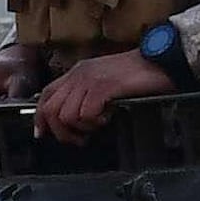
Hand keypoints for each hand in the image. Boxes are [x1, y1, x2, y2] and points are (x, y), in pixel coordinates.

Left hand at [34, 48, 177, 141]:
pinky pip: (86, 114)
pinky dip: (96, 122)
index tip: (43, 134)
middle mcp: (79, 74)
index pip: (46, 95)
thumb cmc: (136, 74)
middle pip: (51, 110)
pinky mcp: (103, 87)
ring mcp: (90, 80)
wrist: (158, 61)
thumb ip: (86, 93)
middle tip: (79, 139)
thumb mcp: (103, 80)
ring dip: (81, 128)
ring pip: (66, 115)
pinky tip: (108, 116)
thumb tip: (73, 116)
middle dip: (62, 132)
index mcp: (77, 72)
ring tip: (98, 124)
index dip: (41, 118)